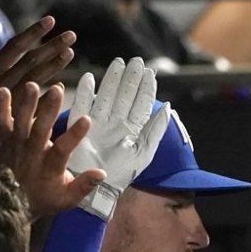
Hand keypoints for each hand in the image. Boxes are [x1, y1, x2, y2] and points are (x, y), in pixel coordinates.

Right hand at [0, 16, 76, 160]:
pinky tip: (61, 88)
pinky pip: (31, 108)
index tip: (50, 21)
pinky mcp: (10, 122)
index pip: (14, 47)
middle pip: (29, 62)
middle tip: (71, 35)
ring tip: (70, 53)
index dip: (32, 33)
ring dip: (52, 67)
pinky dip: (45, 98)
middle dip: (50, 47)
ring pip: (33, 81)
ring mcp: (5, 104)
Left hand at [0, 82, 104, 218]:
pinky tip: (2, 90)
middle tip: (57, 90)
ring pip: (21, 123)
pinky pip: (2, 124)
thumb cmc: (44, 199)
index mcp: (50, 168)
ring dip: (27, 103)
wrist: (8, 204)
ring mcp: (17, 147)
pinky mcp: (6, 142)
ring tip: (32, 85)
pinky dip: (1, 108)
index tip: (86, 119)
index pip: (64, 149)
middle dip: (48, 110)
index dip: (74, 135)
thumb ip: (84, 185)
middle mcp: (33, 154)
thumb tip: (102, 173)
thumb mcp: (68, 199)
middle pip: (40, 130)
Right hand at [66, 57, 169, 191]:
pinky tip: (90, 79)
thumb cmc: (122, 174)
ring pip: (106, 97)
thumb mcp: (144, 153)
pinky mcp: (81, 128)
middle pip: (124, 96)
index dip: (146, 88)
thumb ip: (156, 131)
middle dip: (130, 78)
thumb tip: (168, 107)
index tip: (151, 72)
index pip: (141, 104)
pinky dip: (85, 94)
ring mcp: (99, 124)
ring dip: (112, 80)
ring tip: (118, 64)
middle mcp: (115, 124)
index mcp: (131, 129)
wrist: (99, 190)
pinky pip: (82, 107)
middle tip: (136, 61)